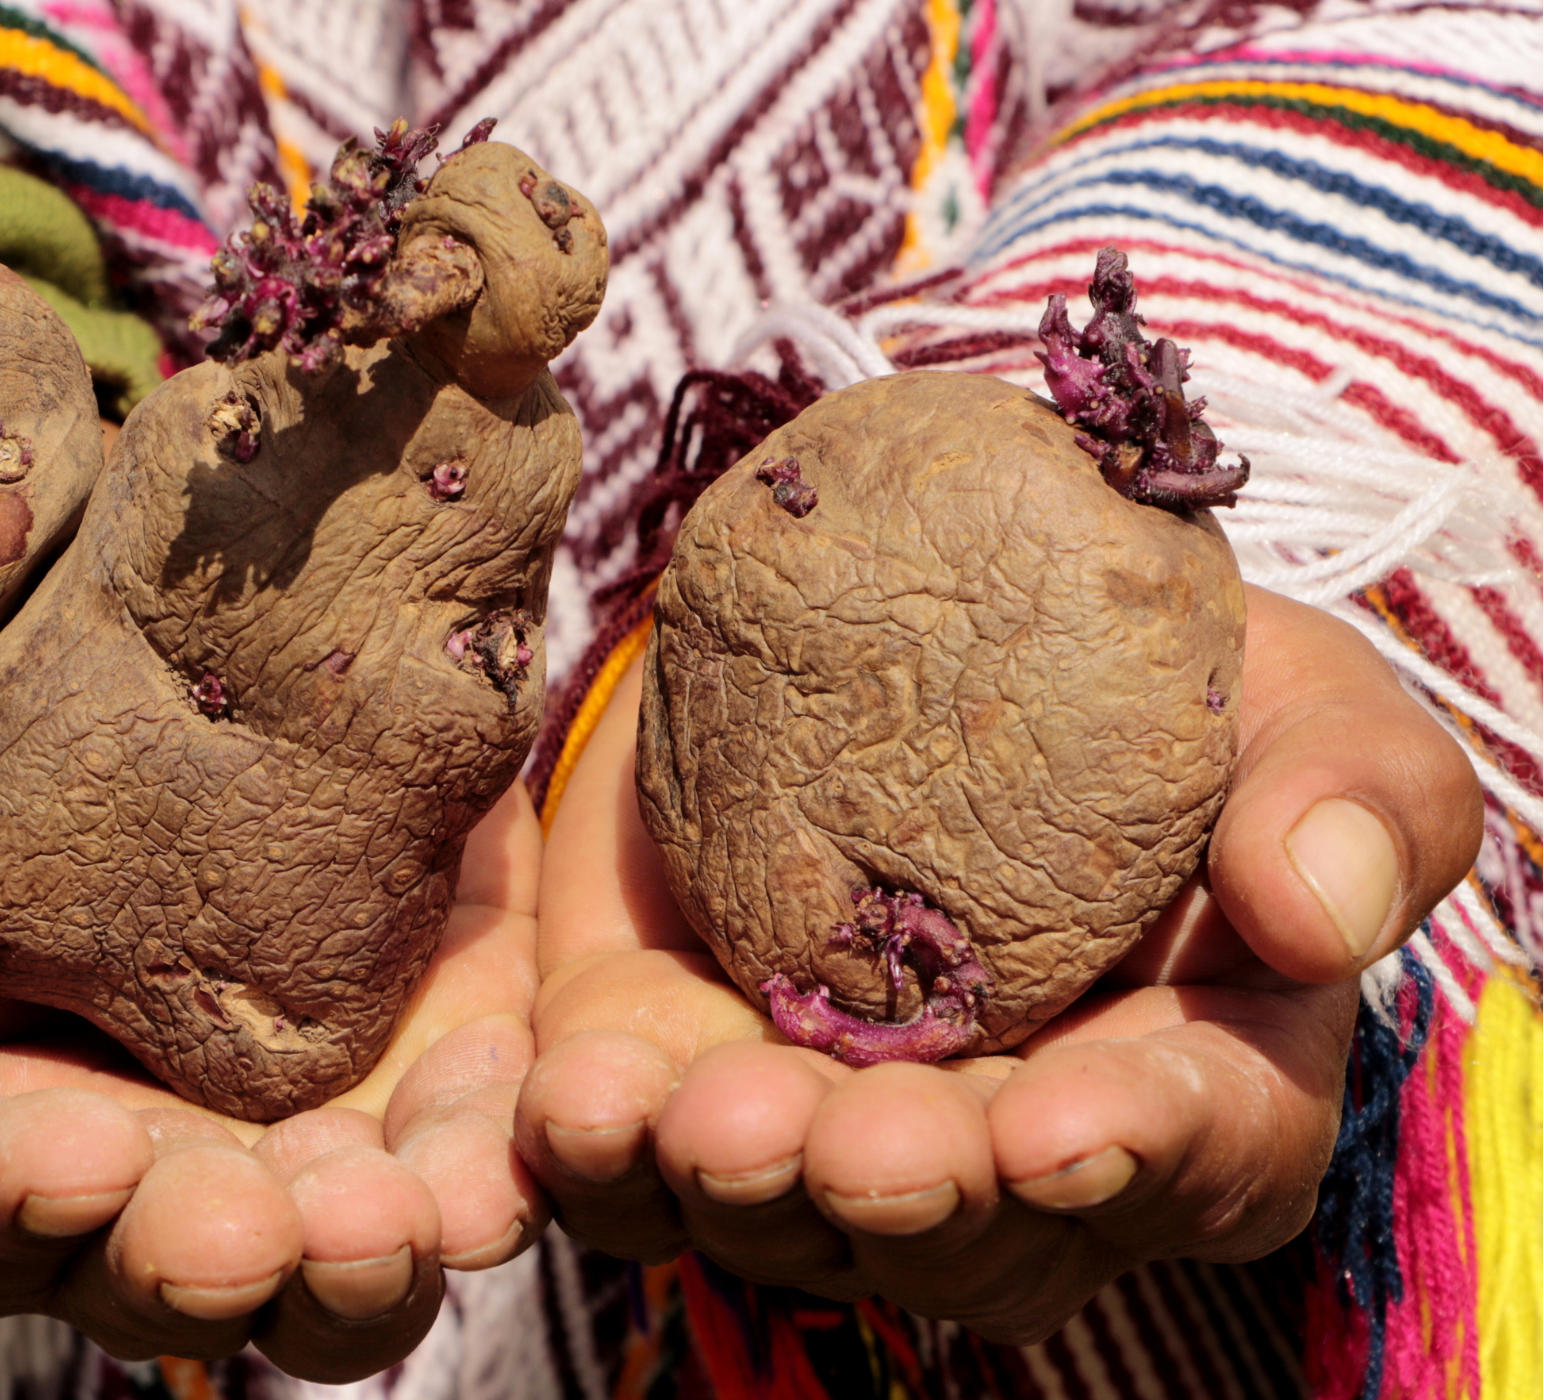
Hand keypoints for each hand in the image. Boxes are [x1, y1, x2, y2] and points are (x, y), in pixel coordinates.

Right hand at [0, 660, 544, 1378]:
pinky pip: (471, 1156)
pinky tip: (518, 1122)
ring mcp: (261, 1135)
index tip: (75, 1155)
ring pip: (321, 1265)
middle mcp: (92, 1170)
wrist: (72, 585)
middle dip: (205, 1260)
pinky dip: (497, 1156)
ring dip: (365, 1256)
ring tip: (409, 1210)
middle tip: (259, 1228)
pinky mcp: (414, 1062)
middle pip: (141, 1276)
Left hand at [515, 587, 1482, 1341]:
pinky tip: (567, 1106)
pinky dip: (585, 1152)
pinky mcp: (667, 1088)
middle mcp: (1008, 1158)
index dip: (1134, 1148)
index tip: (1062, 1127)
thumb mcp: (1285, 696)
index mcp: (1199, 1081)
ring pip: (777, 1225)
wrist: (912, 616)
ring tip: (697, 1122)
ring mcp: (825, 1142)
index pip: (1197, 1158)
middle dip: (910, 1195)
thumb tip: (1320, 912)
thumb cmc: (1148, 680)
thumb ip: (1353, 795)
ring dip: (733, 1188)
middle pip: (972, 1237)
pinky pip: (615, 1167)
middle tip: (859, 1146)